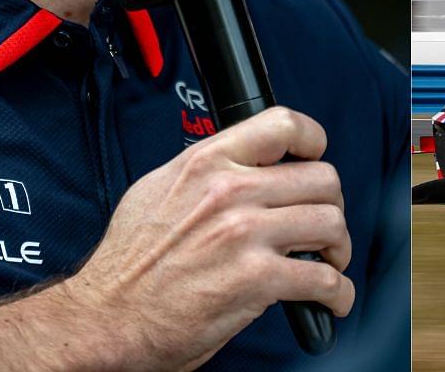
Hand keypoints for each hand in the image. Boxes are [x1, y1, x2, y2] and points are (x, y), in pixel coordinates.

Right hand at [52, 106, 353, 370]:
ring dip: (337, 248)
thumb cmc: (127, 265)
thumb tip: (242, 165)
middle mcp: (229, 191)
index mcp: (206, 163)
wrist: (107, 318)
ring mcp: (245, 234)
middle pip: (321, 178)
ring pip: (331, 224)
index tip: (316, 157)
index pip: (282, 125)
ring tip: (327, 262)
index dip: (312, 140)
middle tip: (321, 226)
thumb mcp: (158, 190)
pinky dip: (338, 294)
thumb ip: (205, 171)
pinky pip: (324, 279)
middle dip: (330, 204)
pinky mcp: (257, 280)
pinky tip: (330, 300)